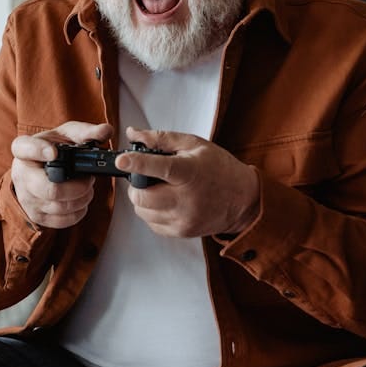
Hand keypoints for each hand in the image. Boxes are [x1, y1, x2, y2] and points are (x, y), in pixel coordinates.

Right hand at [10, 121, 113, 228]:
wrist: (35, 171)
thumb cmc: (51, 150)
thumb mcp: (65, 135)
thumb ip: (85, 132)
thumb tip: (106, 131)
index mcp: (23, 149)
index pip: (26, 149)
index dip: (39, 151)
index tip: (53, 152)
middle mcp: (21, 175)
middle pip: (50, 189)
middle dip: (78, 187)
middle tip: (88, 179)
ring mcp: (27, 198)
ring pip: (60, 207)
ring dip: (82, 199)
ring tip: (86, 188)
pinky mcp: (37, 216)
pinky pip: (62, 220)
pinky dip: (78, 211)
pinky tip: (80, 200)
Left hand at [118, 127, 259, 237]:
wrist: (243, 200)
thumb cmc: (219, 169)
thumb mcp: (194, 145)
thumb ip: (162, 138)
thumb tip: (133, 134)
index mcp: (190, 173)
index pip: (159, 168)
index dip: (137, 163)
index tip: (121, 160)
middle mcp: (186, 199)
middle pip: (142, 197)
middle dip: (136, 185)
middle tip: (144, 178)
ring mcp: (184, 219)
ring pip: (143, 211)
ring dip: (143, 200)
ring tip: (159, 189)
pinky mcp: (181, 232)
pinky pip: (152, 223)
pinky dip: (152, 212)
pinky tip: (166, 202)